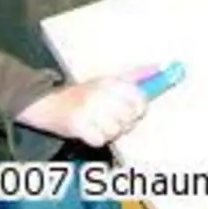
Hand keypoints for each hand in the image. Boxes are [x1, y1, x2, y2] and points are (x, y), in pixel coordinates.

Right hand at [18, 67, 154, 146]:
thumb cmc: (82, 94)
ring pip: (115, 131)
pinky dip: (97, 139)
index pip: (139, 98)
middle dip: (125, 122)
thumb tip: (158, 68)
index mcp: (110, 81)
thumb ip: (134, 77)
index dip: (140, 108)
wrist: (49, 103)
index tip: (136, 111)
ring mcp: (88, 110)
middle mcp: (100, 94)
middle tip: (115, 120)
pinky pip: (100, 140)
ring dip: (110, 132)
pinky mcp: (78, 125)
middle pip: (128, 117)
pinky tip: (91, 131)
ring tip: (101, 125)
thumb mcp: (107, 80)